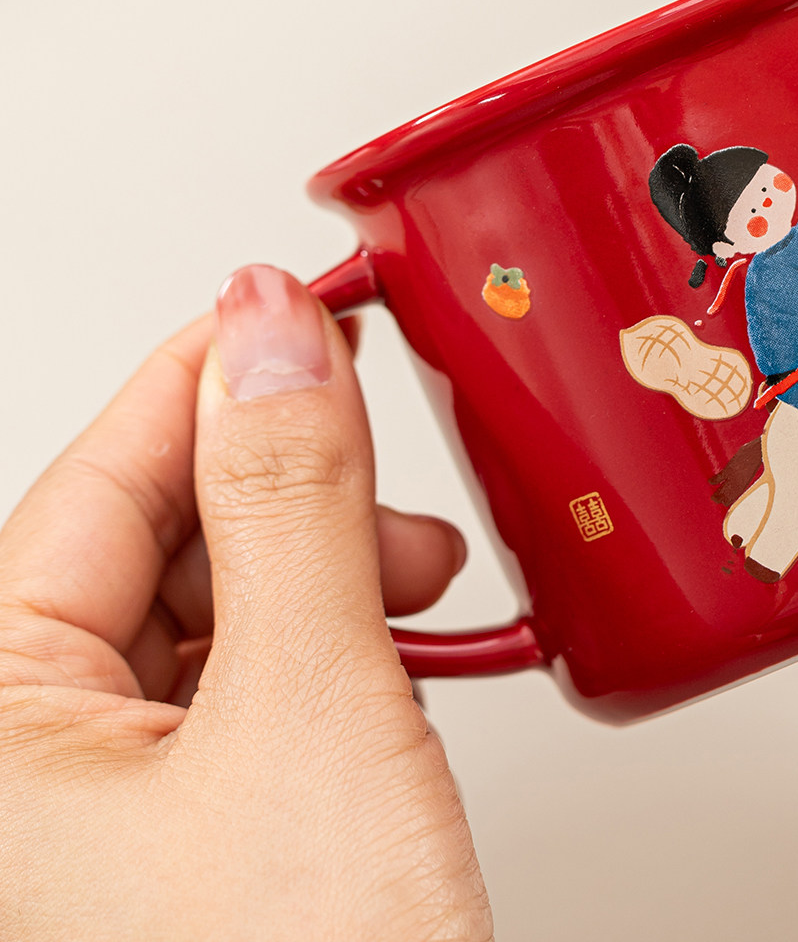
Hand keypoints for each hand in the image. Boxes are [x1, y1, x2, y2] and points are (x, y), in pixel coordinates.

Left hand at [0, 265, 488, 939]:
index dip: (211, 371)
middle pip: (147, 536)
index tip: (301, 300)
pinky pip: (249, 682)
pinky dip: (334, 642)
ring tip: (416, 572)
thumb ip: (288, 504)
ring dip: (322, 564)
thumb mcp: (310, 713)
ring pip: (209, 607)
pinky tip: (400, 643)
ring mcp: (102, 814)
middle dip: (285, 479)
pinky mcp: (190, 838)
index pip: (93, 477)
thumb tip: (271, 337)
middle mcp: (25, 768)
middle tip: (384, 448)